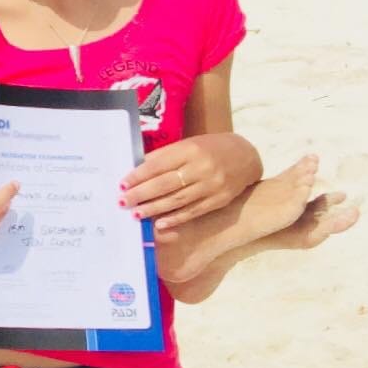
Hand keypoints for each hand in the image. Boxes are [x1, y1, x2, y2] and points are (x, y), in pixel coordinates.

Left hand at [121, 133, 260, 230]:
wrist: (246, 156)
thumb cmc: (209, 149)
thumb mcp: (187, 145)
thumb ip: (164, 156)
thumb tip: (136, 169)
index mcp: (190, 150)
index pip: (158, 165)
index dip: (138, 176)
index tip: (121, 185)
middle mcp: (201, 168)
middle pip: (165, 184)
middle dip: (141, 194)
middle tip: (123, 202)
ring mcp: (212, 185)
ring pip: (178, 200)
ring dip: (154, 209)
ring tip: (136, 214)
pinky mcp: (219, 200)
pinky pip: (193, 211)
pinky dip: (175, 218)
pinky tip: (160, 223)